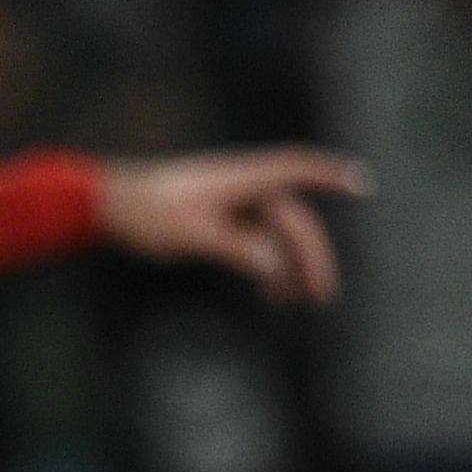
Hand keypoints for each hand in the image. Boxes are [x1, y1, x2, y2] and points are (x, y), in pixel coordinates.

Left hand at [91, 146, 363, 306]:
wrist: (108, 205)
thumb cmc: (148, 212)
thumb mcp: (193, 234)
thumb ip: (238, 248)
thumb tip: (277, 268)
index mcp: (242, 178)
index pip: (298, 169)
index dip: (331, 176)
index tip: (362, 185)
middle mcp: (245, 186)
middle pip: (292, 219)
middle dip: (310, 256)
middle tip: (320, 296)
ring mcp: (235, 202)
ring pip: (277, 235)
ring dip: (290, 266)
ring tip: (296, 302)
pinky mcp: (223, 219)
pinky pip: (258, 241)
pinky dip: (267, 265)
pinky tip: (272, 293)